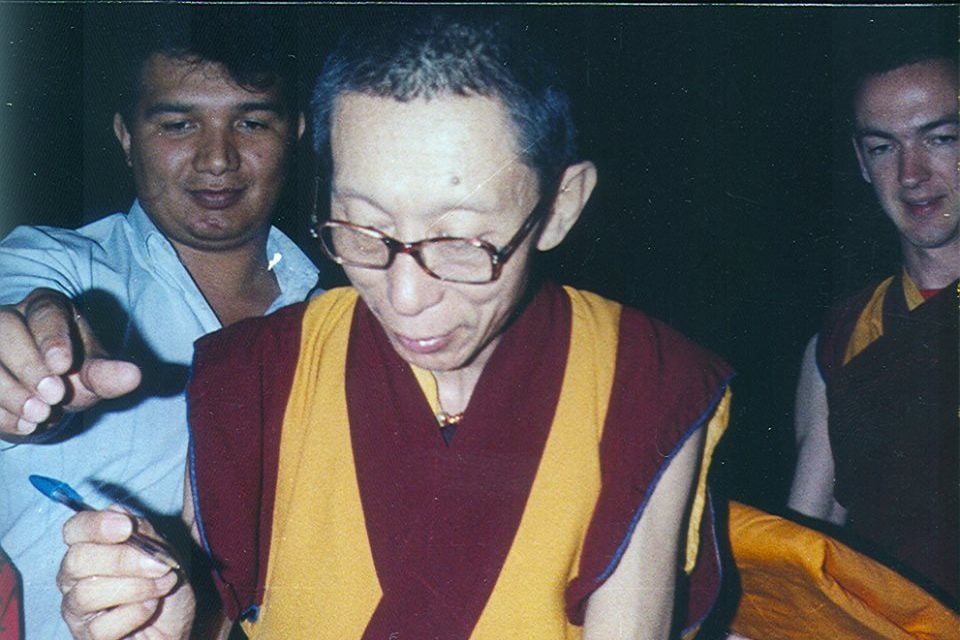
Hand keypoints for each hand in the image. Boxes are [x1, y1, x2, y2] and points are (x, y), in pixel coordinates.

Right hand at [0, 288, 140, 436]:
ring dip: (10, 391)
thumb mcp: (91, 373)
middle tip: (52, 398)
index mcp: (47, 307)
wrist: (42, 399)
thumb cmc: (71, 376)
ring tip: (39, 416)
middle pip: (6, 329)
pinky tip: (21, 425)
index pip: (46, 312)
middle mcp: (10, 317)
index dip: (52, 338)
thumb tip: (133, 376)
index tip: (62, 365)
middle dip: (29, 366)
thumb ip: (106, 374)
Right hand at [58, 509, 195, 639]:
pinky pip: (102, 625)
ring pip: (87, 593)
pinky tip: (151, 608)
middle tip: (158, 564)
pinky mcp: (89, 638)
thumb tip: (118, 513)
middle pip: (76, 560)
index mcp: (91, 548)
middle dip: (121, 559)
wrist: (176, 628)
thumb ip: (142, 533)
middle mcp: (75, 578)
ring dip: (135, 587)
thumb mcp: (164, 553)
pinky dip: (136, 613)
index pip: (74, 529)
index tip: (126, 527)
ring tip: (163, 585)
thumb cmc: (165, 588)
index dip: (95, 525)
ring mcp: (77, 610)